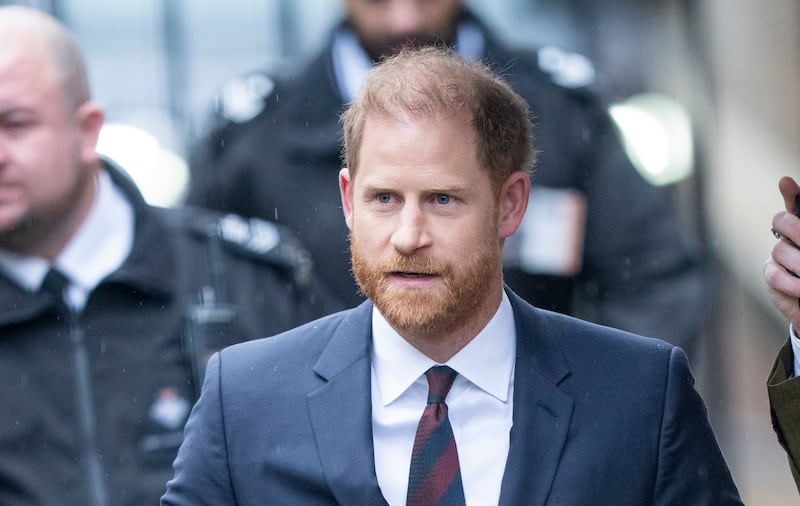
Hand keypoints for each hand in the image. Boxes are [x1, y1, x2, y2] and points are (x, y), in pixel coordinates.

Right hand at [764, 176, 799, 327]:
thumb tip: (790, 212)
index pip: (796, 205)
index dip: (790, 194)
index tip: (785, 183)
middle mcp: (791, 237)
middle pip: (782, 221)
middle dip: (796, 230)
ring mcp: (779, 256)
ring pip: (780, 250)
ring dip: (799, 264)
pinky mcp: (771, 275)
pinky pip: (774, 274)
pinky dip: (791, 283)